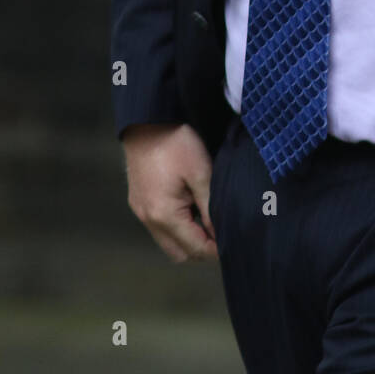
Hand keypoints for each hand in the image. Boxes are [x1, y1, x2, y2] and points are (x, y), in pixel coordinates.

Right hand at [122, 122, 217, 262]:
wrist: (147, 120)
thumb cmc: (176, 143)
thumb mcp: (201, 173)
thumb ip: (211, 208)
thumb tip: (221, 234)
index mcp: (164, 215)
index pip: (196, 249)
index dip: (217, 250)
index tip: (235, 240)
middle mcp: (149, 220)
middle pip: (180, 253)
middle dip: (203, 249)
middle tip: (222, 231)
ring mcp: (141, 212)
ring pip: (169, 242)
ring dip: (189, 238)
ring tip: (208, 217)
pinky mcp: (139, 202)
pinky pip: (160, 228)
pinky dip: (177, 226)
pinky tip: (192, 207)